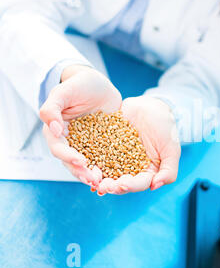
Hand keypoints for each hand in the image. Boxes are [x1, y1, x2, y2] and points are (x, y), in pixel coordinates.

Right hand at [39, 65, 121, 187]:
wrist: (99, 85)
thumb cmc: (78, 84)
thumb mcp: (63, 92)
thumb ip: (52, 108)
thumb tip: (53, 128)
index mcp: (56, 131)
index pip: (58, 148)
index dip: (68, 156)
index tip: (80, 161)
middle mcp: (70, 142)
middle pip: (72, 162)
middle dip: (82, 172)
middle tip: (94, 179)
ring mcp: (86, 146)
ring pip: (88, 165)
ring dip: (94, 175)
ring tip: (104, 183)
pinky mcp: (102, 146)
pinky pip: (104, 159)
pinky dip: (109, 169)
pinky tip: (118, 176)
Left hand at [96, 96, 180, 194]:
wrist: (151, 106)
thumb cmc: (166, 128)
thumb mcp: (172, 149)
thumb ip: (169, 170)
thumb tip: (155, 186)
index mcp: (147, 173)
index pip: (138, 184)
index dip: (130, 186)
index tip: (122, 184)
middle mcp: (130, 169)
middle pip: (119, 182)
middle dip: (111, 186)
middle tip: (102, 186)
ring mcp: (116, 158)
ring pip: (106, 171)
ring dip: (98, 177)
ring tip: (91, 177)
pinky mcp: (105, 146)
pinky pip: (96, 154)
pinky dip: (90, 159)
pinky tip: (83, 161)